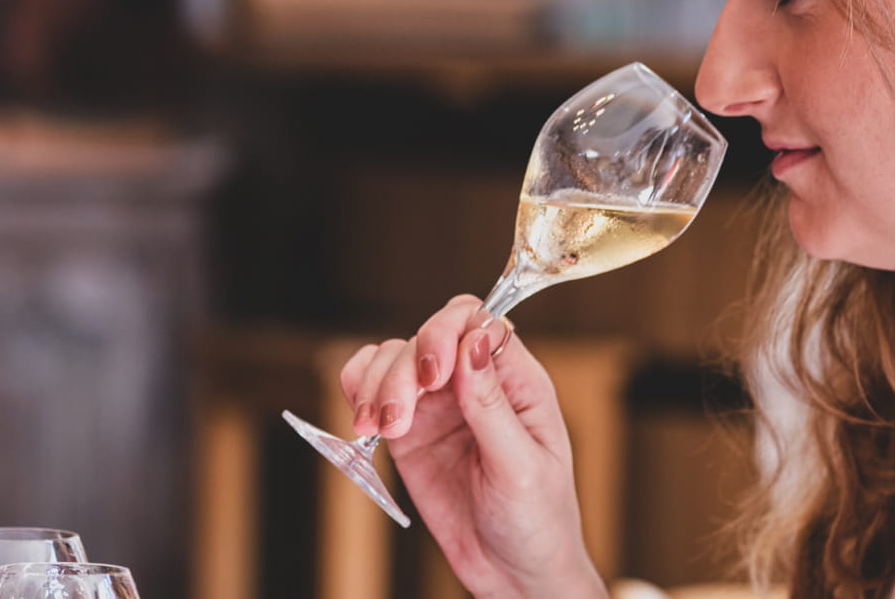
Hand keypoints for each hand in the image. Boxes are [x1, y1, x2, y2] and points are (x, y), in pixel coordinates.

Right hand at [339, 295, 607, 598]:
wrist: (513, 572)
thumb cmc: (537, 519)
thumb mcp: (521, 467)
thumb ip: (492, 405)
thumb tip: (473, 340)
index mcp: (517, 381)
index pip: (477, 321)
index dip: (446, 332)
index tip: (432, 375)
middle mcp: (475, 382)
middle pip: (428, 335)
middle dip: (404, 369)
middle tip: (398, 417)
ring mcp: (439, 405)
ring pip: (394, 358)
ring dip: (375, 384)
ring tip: (375, 428)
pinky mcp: (410, 431)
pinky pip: (374, 390)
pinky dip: (357, 392)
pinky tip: (362, 422)